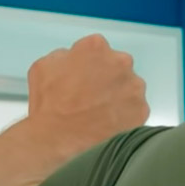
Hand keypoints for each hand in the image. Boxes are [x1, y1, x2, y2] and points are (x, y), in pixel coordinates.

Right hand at [24, 34, 148, 156]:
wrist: (58, 139)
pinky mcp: (141, 110)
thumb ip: (64, 56)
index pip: (96, 49)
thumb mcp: (43, 66)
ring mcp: (134, 87)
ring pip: (129, 88)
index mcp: (95, 47)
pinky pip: (135, 110)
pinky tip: (107, 125)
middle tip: (90, 97)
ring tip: (99, 114)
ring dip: (118, 97)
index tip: (82, 78)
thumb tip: (73, 60)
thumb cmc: (48, 104)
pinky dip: (124, 117)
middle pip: (117, 66)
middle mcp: (120, 62)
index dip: (87, 65)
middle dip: (106, 79)